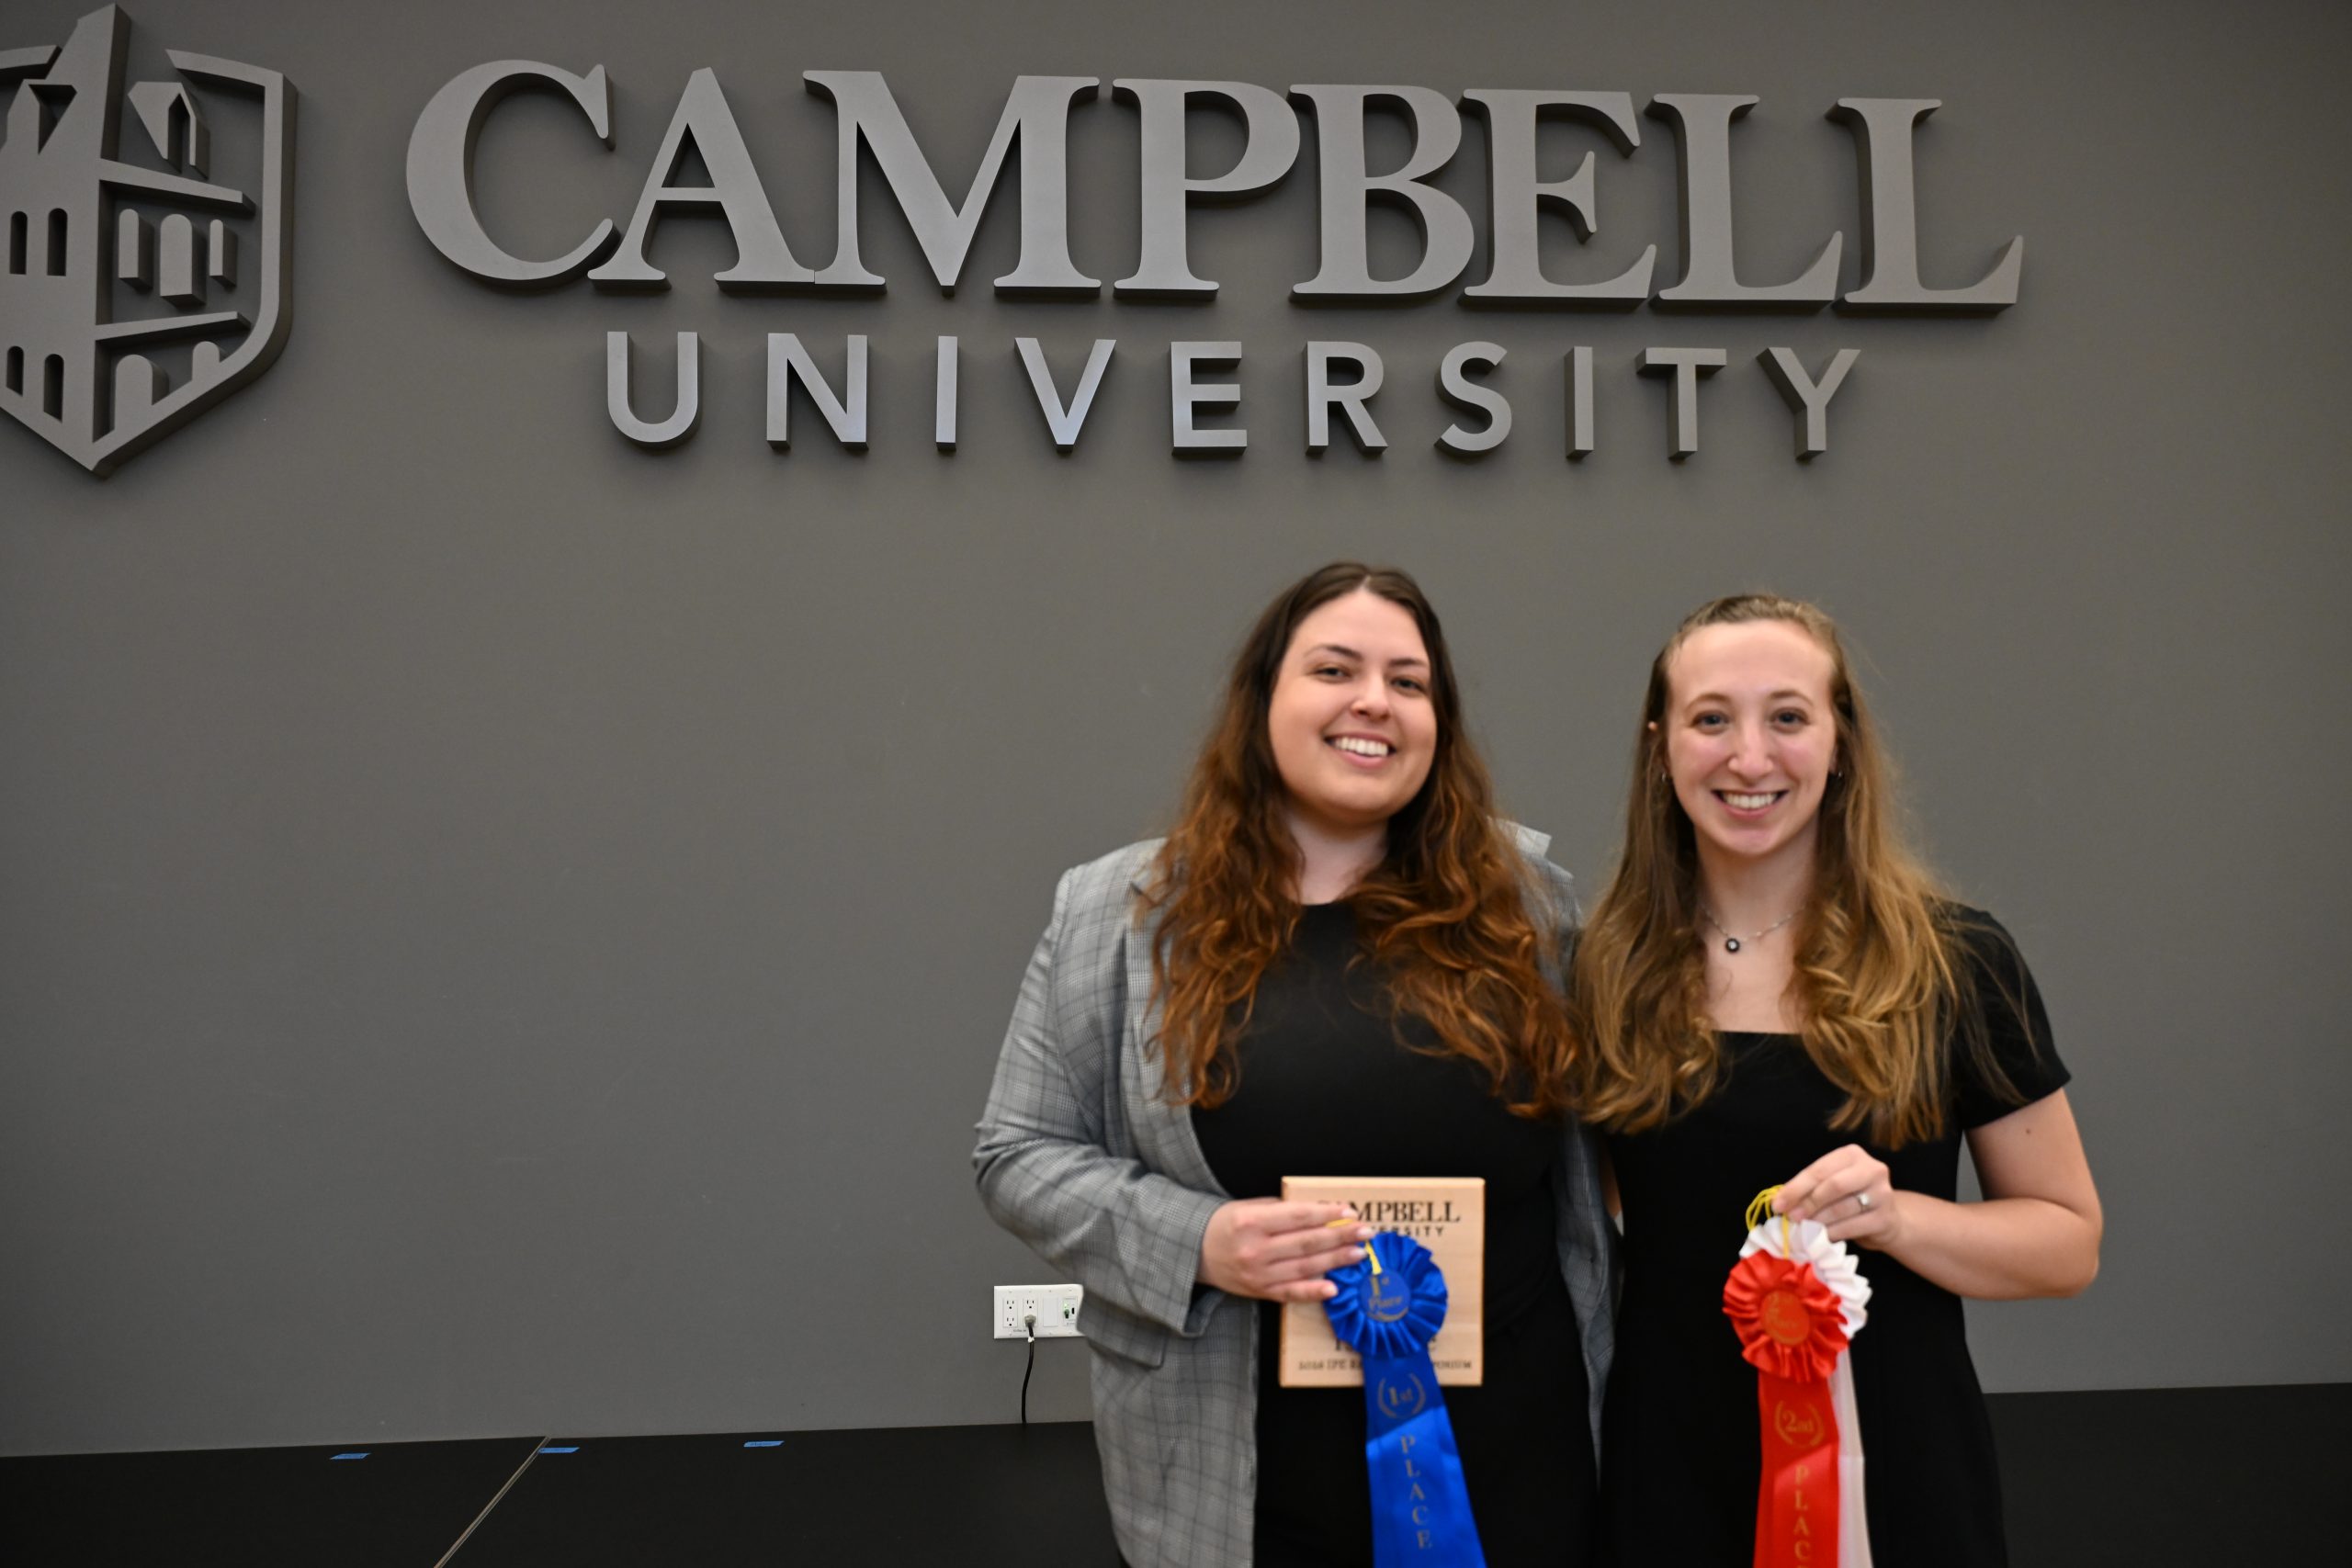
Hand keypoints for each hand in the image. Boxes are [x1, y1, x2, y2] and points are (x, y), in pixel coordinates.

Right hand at [1199, 1200, 1372, 1302]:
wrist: (1193, 1252)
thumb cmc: (1224, 1224)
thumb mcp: (1247, 1206)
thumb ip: (1280, 1209)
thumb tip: (1320, 1211)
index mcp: (1252, 1221)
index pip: (1299, 1217)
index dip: (1327, 1214)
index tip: (1350, 1211)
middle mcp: (1255, 1249)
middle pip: (1307, 1242)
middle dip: (1341, 1236)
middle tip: (1366, 1232)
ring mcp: (1258, 1274)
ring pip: (1305, 1267)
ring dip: (1336, 1260)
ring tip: (1359, 1253)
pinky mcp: (1259, 1292)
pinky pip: (1291, 1293)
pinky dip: (1313, 1292)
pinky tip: (1334, 1287)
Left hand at [1775, 1144, 1905, 1250]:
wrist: (1886, 1219)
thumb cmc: (1851, 1197)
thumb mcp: (1831, 1184)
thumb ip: (1809, 1188)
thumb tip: (1780, 1202)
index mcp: (1853, 1155)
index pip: (1820, 1170)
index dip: (1796, 1188)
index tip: (1777, 1204)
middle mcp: (1872, 1170)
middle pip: (1833, 1185)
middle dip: (1807, 1203)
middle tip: (1791, 1217)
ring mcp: (1882, 1194)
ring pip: (1841, 1208)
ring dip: (1817, 1220)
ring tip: (1803, 1228)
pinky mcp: (1885, 1219)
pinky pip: (1851, 1227)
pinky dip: (1831, 1233)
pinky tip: (1820, 1237)